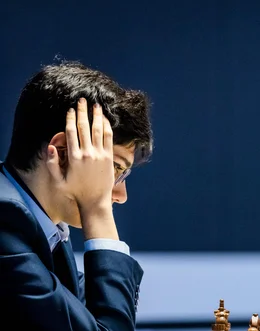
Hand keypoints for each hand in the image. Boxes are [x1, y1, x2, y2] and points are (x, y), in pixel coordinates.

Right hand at [47, 98, 114, 212]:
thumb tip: (50, 146)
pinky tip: (106, 119)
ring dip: (97, 116)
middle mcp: (87, 153)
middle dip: (83, 112)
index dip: (71, 119)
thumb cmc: (75, 191)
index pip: (71, 132)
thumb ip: (52, 163)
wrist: (95, 200)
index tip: (70, 109)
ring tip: (96, 105)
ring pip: (98, 130)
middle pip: (84, 127)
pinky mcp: (109, 158)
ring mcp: (99, 155)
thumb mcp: (58, 180)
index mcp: (73, 157)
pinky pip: (108, 138)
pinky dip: (107, 127)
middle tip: (82, 100)